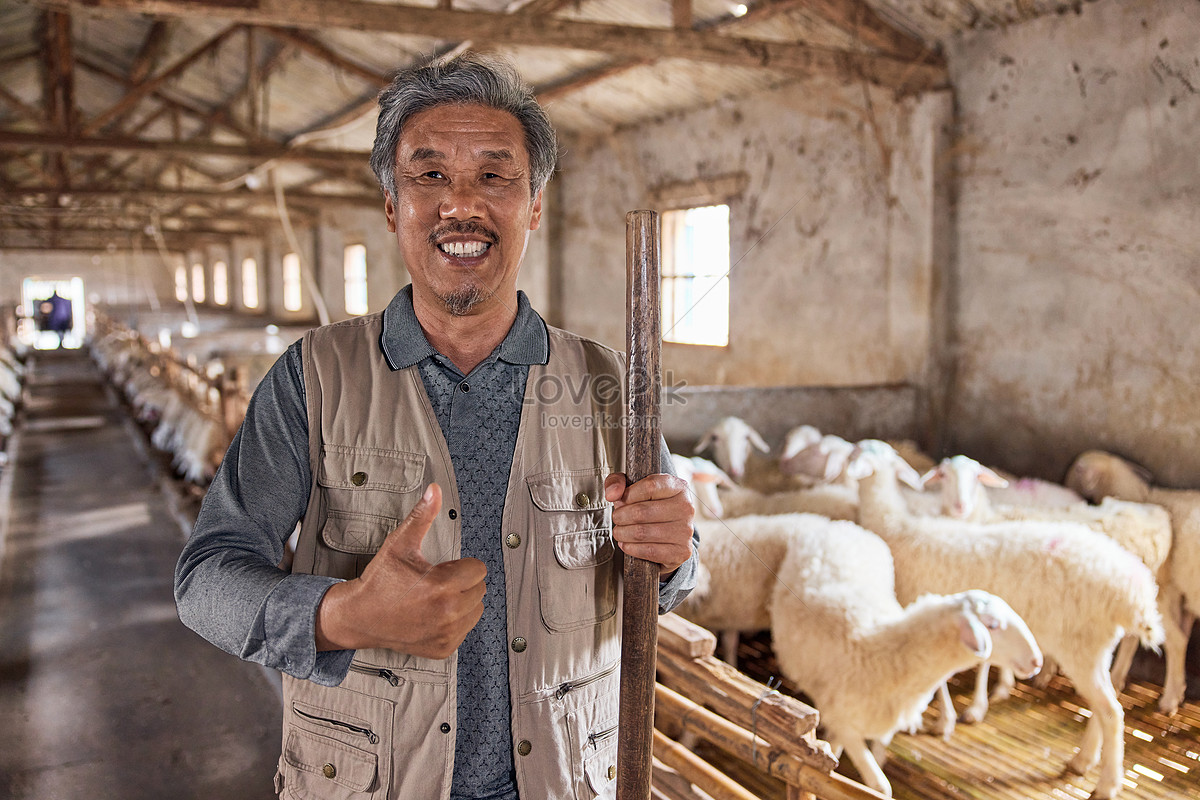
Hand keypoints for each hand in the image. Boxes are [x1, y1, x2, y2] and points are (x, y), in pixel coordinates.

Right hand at [315, 484, 486, 658]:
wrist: (358, 617)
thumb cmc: (379, 582)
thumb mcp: (399, 545)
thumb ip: (422, 516)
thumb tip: (435, 490)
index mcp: (442, 586)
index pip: (478, 569)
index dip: (461, 565)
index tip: (442, 568)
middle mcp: (448, 612)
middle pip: (480, 589)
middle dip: (463, 582)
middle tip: (436, 582)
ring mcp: (446, 633)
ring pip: (476, 610)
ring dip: (463, 602)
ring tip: (436, 598)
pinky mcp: (443, 648)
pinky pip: (466, 629)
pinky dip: (455, 622)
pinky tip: (434, 615)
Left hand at [604, 472, 694, 574]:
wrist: (669, 534)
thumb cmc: (648, 506)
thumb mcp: (633, 487)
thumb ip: (617, 482)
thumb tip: (612, 494)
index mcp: (677, 486)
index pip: (649, 486)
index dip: (628, 495)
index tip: (620, 501)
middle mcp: (686, 507)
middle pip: (642, 511)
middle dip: (620, 517)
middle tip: (617, 519)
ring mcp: (685, 531)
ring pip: (642, 532)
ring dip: (623, 533)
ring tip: (620, 532)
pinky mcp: (681, 551)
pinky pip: (649, 551)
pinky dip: (631, 548)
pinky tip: (626, 544)